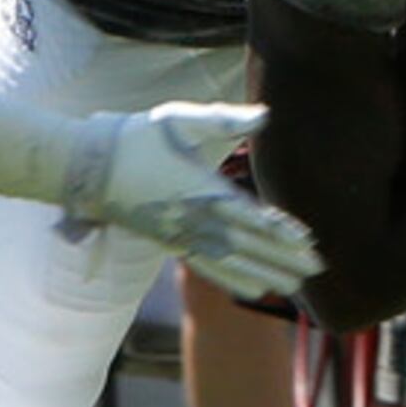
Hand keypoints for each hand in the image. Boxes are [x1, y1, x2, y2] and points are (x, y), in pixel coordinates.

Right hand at [58, 101, 320, 299]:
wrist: (88, 167)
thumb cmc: (135, 136)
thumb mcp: (179, 119)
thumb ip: (224, 120)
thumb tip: (266, 115)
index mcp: (201, 189)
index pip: (250, 216)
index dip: (280, 231)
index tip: (308, 241)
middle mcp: (194, 219)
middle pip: (247, 245)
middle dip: (282, 257)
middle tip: (317, 269)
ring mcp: (181, 236)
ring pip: (231, 262)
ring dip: (264, 274)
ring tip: (294, 286)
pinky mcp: (170, 244)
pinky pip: (207, 268)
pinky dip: (233, 281)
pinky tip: (255, 291)